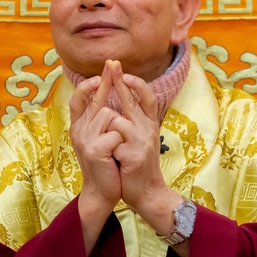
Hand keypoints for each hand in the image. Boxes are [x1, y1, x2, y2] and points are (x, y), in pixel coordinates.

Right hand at [69, 60, 124, 251]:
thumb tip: (107, 90)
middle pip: (97, 101)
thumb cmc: (108, 164)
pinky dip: (122, 141)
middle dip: (105, 82)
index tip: (101, 72)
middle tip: (112, 63)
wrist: (104, 192)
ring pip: (109, 114)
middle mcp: (79, 130)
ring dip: (120, 126)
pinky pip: (115, 132)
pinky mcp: (95, 150)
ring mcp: (85, 140)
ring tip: (117, 145)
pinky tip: (118, 154)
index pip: (80, 99)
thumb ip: (101, 117)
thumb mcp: (102, 137)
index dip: (89, 84)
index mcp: (80, 126)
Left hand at [105, 61, 181, 234]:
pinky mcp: (135, 155)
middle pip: (134, 100)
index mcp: (148, 125)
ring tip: (113, 150)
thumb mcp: (135, 142)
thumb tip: (115, 108)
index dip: (136, 84)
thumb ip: (130, 124)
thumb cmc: (135, 167)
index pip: (146, 98)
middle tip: (112, 63)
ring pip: (117, 120)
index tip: (123, 71)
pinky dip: (109, 148)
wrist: (146, 194)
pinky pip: (113, 140)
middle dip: (122, 81)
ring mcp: (142, 141)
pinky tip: (115, 161)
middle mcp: (148, 129)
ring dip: (108, 131)